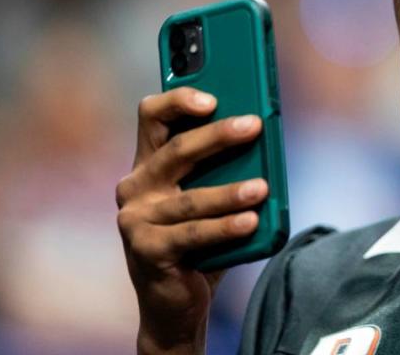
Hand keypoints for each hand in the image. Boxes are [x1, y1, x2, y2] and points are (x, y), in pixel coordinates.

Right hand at [116, 88, 267, 354]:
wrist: (177, 301)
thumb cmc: (201, 238)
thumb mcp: (211, 194)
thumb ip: (225, 166)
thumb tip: (263, 134)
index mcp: (149, 163)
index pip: (152, 115)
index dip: (179, 100)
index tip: (213, 97)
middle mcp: (136, 186)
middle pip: (175, 150)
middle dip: (217, 135)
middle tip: (254, 126)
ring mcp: (136, 219)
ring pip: (190, 198)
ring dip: (230, 191)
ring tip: (262, 187)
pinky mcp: (147, 251)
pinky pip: (193, 235)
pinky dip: (225, 227)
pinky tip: (250, 221)